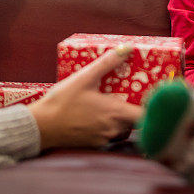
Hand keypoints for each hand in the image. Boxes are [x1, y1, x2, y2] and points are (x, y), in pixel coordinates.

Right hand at [28, 47, 142, 149]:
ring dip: (121, 120)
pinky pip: (108, 136)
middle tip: (130, 97)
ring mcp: (103, 139)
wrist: (41, 127)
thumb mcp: (84, 77)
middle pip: (135, 123)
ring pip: (122, 131)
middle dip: (135, 111)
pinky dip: (107, 127)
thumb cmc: (62, 102)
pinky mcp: (92, 144)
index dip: (152, 109)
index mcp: (116, 114)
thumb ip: (107, 63)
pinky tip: (96, 116)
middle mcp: (113, 129)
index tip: (151, 98)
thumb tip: (127, 49)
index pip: (146, 117)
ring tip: (112, 105)